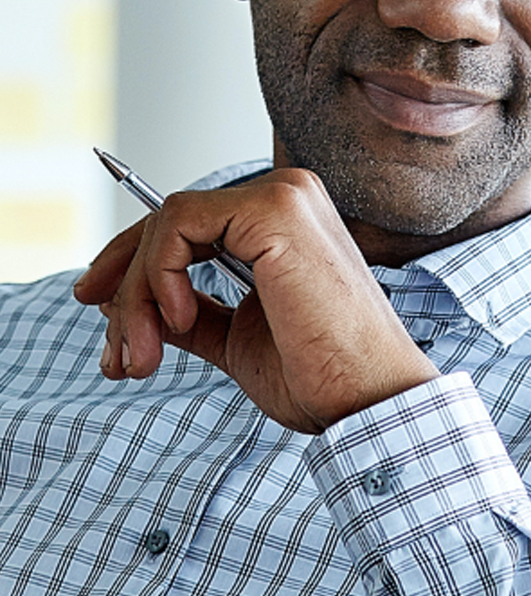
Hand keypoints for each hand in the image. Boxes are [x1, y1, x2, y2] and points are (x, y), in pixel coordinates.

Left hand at [73, 168, 439, 432]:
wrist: (367, 398)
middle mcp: (289, 196)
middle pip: (168, 223)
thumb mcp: (235, 338)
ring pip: (165, 225)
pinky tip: (176, 322)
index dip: (132, 266)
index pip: (188, 226)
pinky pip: (177, 226)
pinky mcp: (274, 210)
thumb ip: (190, 312)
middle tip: (115, 356)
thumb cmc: (320, 375)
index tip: (98, 313)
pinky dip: (158, 277)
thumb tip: (123, 302)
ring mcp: (284, 197)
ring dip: (135, 297)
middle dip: (125, 291)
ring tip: (140, 359)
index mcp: (286, 223)